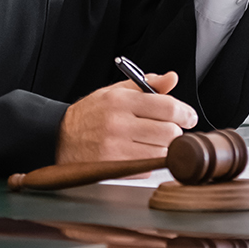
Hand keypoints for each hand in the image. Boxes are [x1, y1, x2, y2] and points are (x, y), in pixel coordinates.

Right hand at [56, 70, 197, 162]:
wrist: (59, 138)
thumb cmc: (91, 114)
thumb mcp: (115, 91)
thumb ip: (147, 84)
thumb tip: (172, 78)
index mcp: (121, 101)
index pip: (167, 107)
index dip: (185, 113)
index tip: (189, 117)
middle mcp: (118, 124)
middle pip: (169, 132)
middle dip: (174, 131)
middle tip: (168, 130)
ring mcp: (115, 149)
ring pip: (161, 151)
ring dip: (163, 148)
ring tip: (151, 141)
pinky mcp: (114, 168)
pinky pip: (147, 167)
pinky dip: (148, 161)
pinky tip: (137, 152)